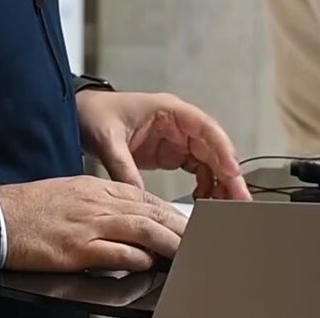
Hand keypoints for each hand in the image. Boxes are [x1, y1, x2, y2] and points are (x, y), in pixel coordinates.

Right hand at [0, 175, 186, 272]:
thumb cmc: (30, 207)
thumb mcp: (70, 192)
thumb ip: (99, 201)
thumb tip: (126, 216)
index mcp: (95, 186)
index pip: (142, 195)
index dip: (168, 209)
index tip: (185, 221)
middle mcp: (96, 202)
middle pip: (149, 211)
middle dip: (177, 225)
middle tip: (198, 237)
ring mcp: (89, 224)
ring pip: (141, 229)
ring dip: (167, 241)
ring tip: (185, 252)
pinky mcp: (78, 248)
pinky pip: (117, 252)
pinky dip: (137, 258)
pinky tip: (148, 263)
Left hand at [75, 90, 250, 200]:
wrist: (79, 115)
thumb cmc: (94, 115)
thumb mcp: (108, 140)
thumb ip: (123, 168)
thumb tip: (140, 198)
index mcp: (168, 110)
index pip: (205, 128)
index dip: (222, 150)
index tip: (232, 173)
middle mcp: (178, 123)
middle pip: (214, 148)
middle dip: (228, 174)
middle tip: (240, 201)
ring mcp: (176, 139)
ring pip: (210, 161)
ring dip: (220, 184)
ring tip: (225, 209)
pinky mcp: (170, 154)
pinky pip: (197, 170)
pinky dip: (205, 187)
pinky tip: (205, 203)